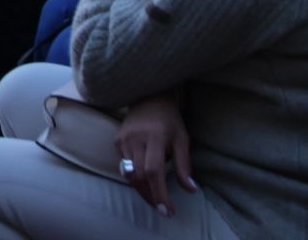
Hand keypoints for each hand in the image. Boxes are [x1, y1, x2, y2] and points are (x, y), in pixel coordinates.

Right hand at [115, 94, 196, 216]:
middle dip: (151, 196)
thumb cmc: (169, 120)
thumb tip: (191, 189)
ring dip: (142, 190)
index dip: (159, 193)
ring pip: (129, 175)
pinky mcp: (117, 141)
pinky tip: (145, 180)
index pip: (153, 171)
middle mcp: (136, 138)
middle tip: (162, 209)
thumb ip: (184, 165)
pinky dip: (135, 177)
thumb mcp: (182, 139)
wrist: (149, 98)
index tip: (167, 210)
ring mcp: (123, 139)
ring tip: (155, 198)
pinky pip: (124, 166)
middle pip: (139, 177)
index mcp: (155, 137)